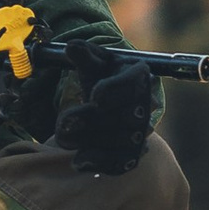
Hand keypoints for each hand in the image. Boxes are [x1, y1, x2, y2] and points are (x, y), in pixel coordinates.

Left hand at [56, 60, 155, 176]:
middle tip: (64, 122)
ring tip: (63, 137)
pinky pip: (121, 162)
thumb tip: (72, 46)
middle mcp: (146, 107)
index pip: (132, 83)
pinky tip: (79, 161)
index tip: (94, 96)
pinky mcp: (133, 155)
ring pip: (120, 140)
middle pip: (123, 116)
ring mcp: (141, 133)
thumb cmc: (102, 77)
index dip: (115, 90)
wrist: (112, 102)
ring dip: (89, 140)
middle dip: (91, 120)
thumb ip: (84, 54)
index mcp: (138, 77)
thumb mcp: (94, 63)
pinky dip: (99, 163)